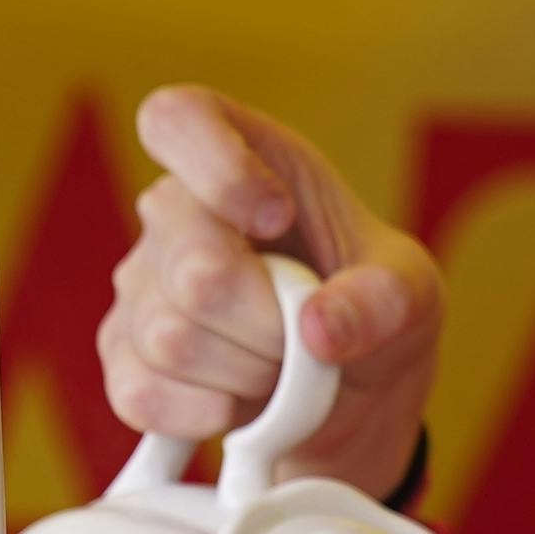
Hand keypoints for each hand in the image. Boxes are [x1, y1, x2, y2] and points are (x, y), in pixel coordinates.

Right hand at [100, 85, 439, 502]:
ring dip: (248, 375)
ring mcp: (138, 284)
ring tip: (280, 366)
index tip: (277, 218)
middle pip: (196, 270)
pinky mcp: (122, 356)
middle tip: (309, 338)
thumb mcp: (412, 293)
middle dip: (273, 327)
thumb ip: (382, 300)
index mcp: (247, 158)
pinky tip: (237, 400)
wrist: (349, 391)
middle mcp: (175, 211)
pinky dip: (207, 413)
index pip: (179, 120)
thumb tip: (318, 328)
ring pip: (171, 341)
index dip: (217, 167)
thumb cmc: (372, 310)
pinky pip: (141, 393)